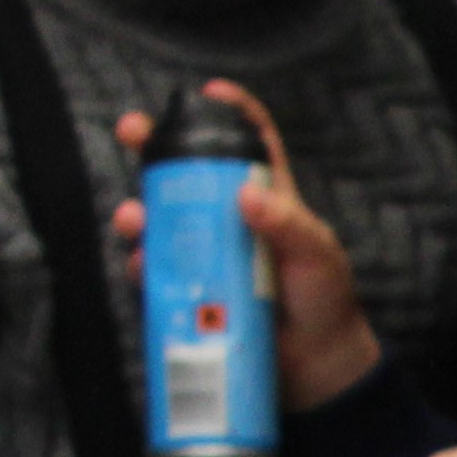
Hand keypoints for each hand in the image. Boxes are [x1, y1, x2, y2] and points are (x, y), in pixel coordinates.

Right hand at [110, 81, 376, 410]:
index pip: (251, 143)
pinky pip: (155, 270)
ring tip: (131, 218)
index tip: (211, 91)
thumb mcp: (318, 256)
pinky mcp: (190, 287)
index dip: (233, 112)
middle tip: (132, 131)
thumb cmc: (324, 300)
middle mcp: (228, 217)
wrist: (319, 366)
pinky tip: (142, 265)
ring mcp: (205, 251)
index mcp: (268, 198)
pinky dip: (142, 265)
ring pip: (159, 218)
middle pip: (184, 170)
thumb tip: (247, 195)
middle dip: (153, 146)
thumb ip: (289, 226)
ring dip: (137, 212)